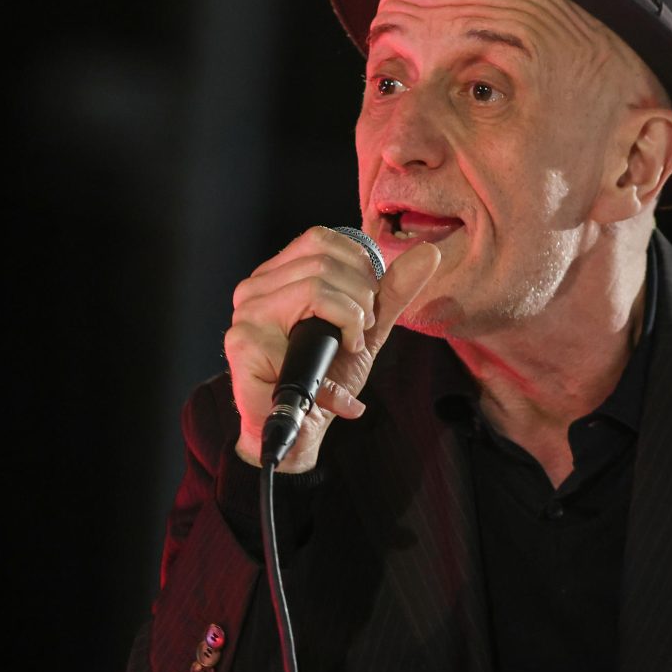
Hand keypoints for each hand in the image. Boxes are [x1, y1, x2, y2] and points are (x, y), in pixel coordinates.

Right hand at [225, 226, 440, 471]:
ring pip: (316, 284)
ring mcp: (246, 313)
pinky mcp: (244, 341)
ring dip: (350, 319)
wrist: (302, 431)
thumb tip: (428, 253)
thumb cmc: (327, 380)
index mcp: (277, 278)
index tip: (366, 308)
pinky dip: (338, 340)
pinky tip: (335, 376)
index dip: (358, 268)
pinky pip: (305, 318)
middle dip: (360, 298)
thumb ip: (392, 292)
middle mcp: (255, 289)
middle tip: (359, 334)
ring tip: (348, 348)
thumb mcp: (367, 329)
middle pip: (323, 260)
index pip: (321, 240)